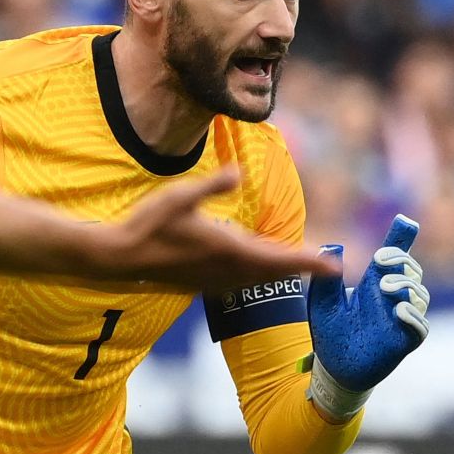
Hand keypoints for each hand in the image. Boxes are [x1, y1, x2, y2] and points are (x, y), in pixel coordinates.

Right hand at [84, 169, 341, 288]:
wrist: (120, 256)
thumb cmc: (148, 224)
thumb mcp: (179, 195)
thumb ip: (211, 185)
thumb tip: (237, 171)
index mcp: (226, 248)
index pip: (277, 257)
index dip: (307, 261)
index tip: (333, 266)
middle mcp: (224, 268)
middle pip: (273, 272)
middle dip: (301, 269)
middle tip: (328, 268)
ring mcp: (212, 278)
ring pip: (257, 279)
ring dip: (280, 274)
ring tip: (299, 267)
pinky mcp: (201, 282)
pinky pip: (240, 282)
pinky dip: (258, 276)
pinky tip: (257, 270)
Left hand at [306, 215, 429, 418]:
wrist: (332, 367)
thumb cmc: (331, 333)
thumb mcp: (323, 302)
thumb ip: (326, 278)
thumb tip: (332, 247)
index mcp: (374, 286)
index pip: (393, 260)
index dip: (401, 241)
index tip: (405, 224)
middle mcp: (392, 300)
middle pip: (412, 272)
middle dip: (401, 261)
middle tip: (380, 261)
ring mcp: (400, 321)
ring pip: (420, 296)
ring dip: (406, 286)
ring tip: (384, 286)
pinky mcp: (403, 342)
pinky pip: (420, 328)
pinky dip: (414, 317)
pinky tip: (399, 309)